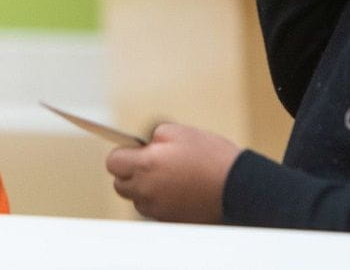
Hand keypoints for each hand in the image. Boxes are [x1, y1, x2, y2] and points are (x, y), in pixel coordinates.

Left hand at [105, 123, 240, 223]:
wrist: (237, 185)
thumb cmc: (210, 156)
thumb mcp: (178, 131)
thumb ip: (153, 137)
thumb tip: (144, 144)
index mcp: (145, 165)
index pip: (112, 162)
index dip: (123, 153)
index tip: (134, 149)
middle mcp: (146, 190)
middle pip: (120, 184)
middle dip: (130, 172)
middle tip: (150, 161)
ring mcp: (157, 208)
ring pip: (136, 199)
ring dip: (144, 187)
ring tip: (168, 175)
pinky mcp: (170, 219)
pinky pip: (154, 209)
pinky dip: (159, 200)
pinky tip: (178, 188)